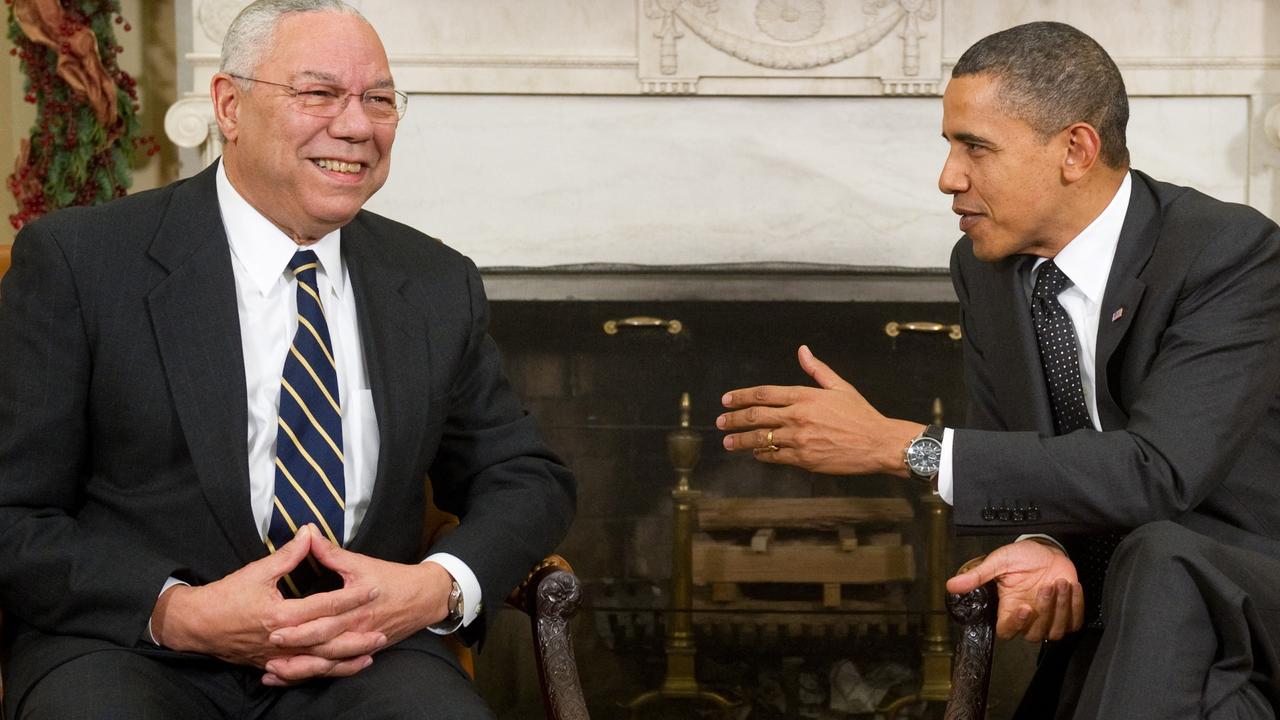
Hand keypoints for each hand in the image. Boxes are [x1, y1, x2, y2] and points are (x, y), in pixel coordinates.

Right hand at [150, 525, 385, 683]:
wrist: (196, 626)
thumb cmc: (225, 597)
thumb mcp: (257, 571)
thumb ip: (288, 555)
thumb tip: (309, 532)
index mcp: (281, 615)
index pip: (325, 606)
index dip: (350, 597)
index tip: (372, 589)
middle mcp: (283, 640)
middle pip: (328, 641)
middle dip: (357, 636)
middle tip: (382, 631)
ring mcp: (278, 657)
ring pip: (319, 662)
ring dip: (346, 660)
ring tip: (371, 653)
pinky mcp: (272, 665)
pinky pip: (304, 673)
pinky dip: (324, 672)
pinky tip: (340, 668)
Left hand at [262, 536, 454, 684]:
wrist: (424, 598)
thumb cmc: (392, 579)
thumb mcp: (362, 563)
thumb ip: (331, 552)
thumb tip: (308, 533)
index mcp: (356, 602)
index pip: (324, 612)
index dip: (300, 619)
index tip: (274, 623)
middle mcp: (358, 626)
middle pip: (324, 640)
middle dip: (296, 644)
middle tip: (270, 645)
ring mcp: (362, 642)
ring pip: (329, 660)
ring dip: (303, 666)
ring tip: (276, 668)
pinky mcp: (365, 652)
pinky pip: (338, 667)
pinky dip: (317, 673)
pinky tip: (296, 676)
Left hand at [718, 345, 921, 475]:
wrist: (878, 443)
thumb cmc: (861, 415)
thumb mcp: (840, 386)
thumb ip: (817, 370)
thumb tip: (802, 351)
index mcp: (805, 396)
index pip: (764, 394)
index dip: (741, 396)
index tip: (726, 400)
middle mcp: (798, 416)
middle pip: (756, 416)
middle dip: (734, 419)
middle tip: (720, 422)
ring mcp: (799, 439)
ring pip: (761, 439)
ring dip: (741, 440)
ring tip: (728, 442)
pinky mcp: (804, 460)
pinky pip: (776, 457)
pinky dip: (762, 455)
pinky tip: (755, 453)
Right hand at [946, 539, 1084, 641]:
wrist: (1047, 549)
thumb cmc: (1022, 556)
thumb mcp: (998, 562)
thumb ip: (978, 575)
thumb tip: (950, 585)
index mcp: (1009, 607)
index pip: (1007, 631)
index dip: (1015, 626)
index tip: (1024, 607)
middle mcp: (1028, 616)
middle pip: (1034, 635)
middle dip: (1044, 611)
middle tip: (1047, 585)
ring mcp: (1048, 617)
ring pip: (1055, 631)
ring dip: (1061, 608)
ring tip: (1061, 582)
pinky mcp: (1067, 613)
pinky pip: (1074, 622)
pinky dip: (1076, 606)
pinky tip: (1072, 586)